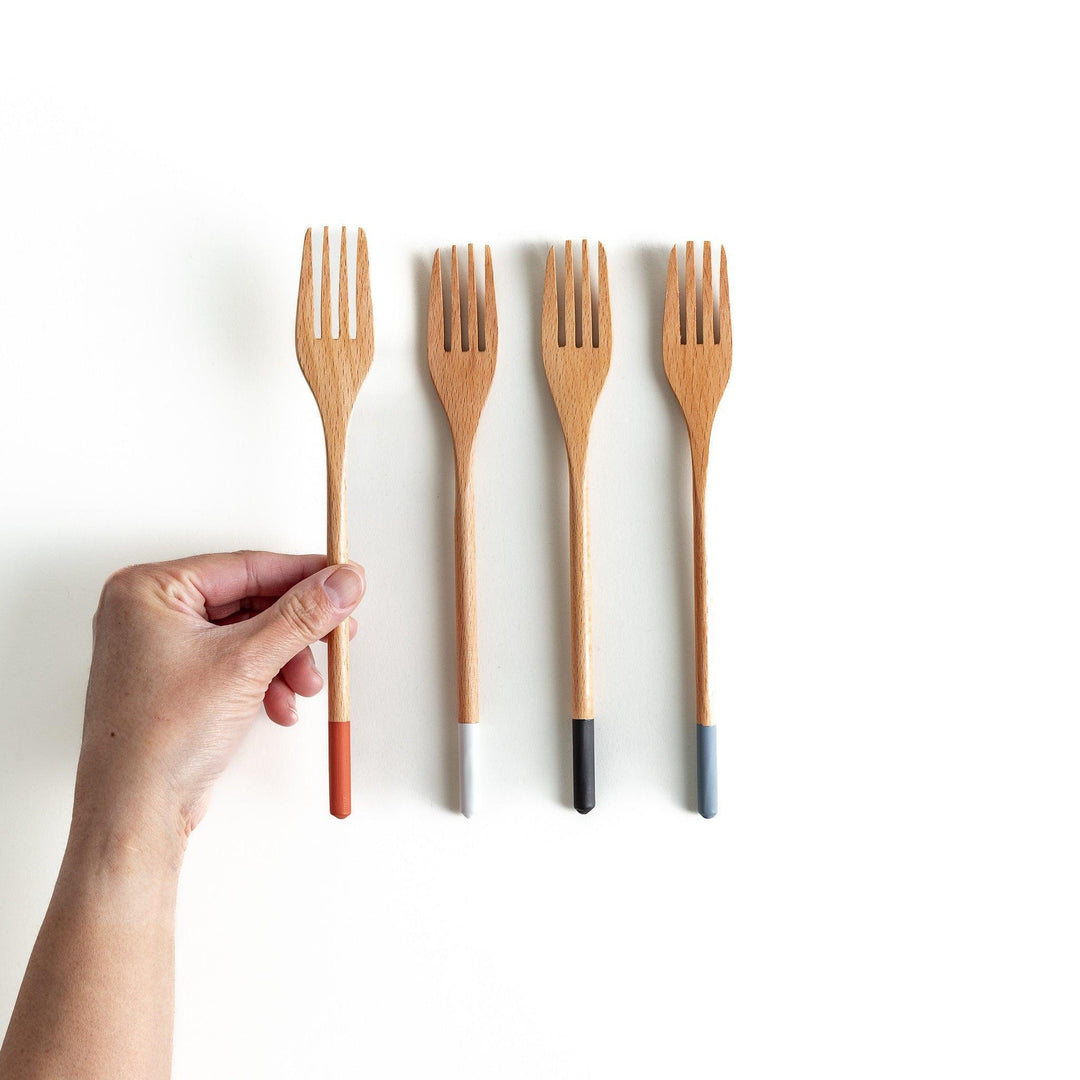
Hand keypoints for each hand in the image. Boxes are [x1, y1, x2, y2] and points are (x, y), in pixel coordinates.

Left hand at [73, 551, 365, 860]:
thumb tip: (342, 581)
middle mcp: (150, 611)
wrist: (136, 811)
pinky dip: (266, 679)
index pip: (245, 566)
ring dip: (285, 659)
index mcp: (148, 589)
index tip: (344, 579)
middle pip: (250, 600)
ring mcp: (162, 647)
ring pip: (249, 634)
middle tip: (337, 635)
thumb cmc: (160, 738)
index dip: (302, 575)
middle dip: (295, 629)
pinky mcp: (178, 678)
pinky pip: (237, 660)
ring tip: (304, 687)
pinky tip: (281, 704)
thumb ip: (302, 616)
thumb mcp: (246, 663)